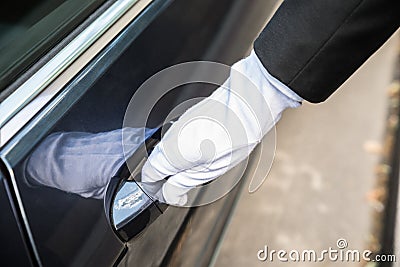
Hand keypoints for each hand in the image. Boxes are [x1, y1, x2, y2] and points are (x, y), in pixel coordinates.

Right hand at [141, 50, 301, 205]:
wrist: (247, 106)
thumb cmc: (232, 136)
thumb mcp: (207, 172)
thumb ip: (182, 184)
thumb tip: (170, 195)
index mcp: (168, 154)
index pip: (147, 176)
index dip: (156, 189)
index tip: (169, 195)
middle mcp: (168, 137)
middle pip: (156, 163)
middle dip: (168, 177)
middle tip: (187, 185)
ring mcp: (178, 125)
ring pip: (168, 150)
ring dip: (178, 163)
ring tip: (201, 168)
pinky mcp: (188, 117)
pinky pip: (179, 138)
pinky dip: (186, 149)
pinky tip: (205, 152)